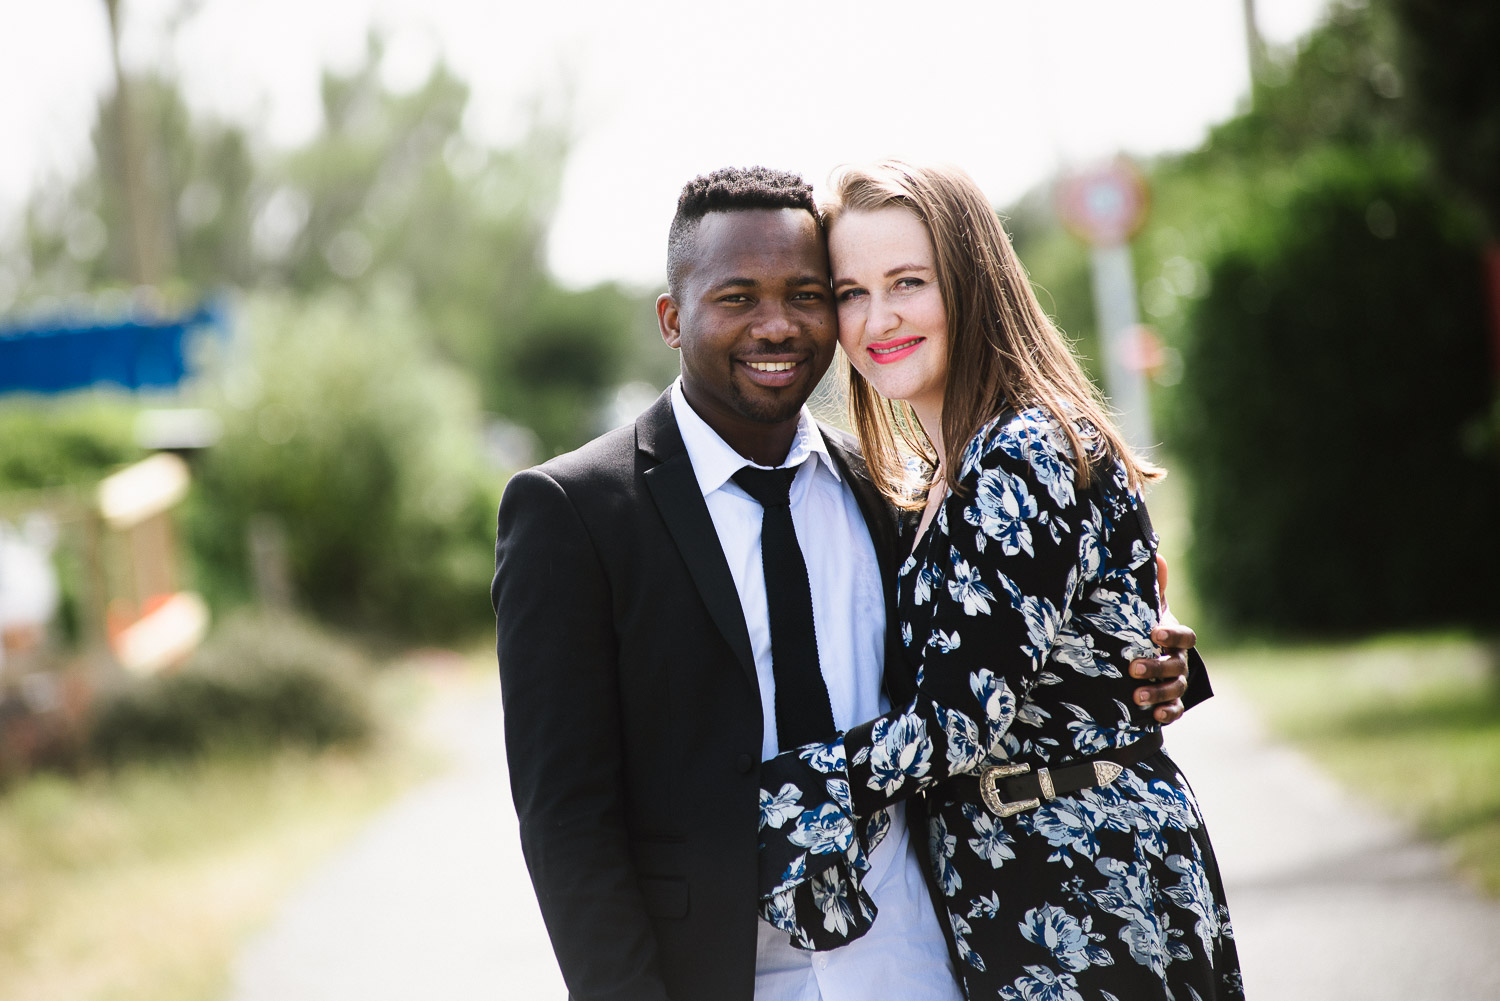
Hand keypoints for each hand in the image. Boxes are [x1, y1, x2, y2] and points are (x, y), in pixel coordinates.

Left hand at [1128, 555, 1195, 724]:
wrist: (1138, 658)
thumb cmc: (1140, 627)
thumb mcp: (1144, 607)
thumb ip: (1151, 586)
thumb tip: (1156, 554)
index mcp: (1174, 637)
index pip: (1185, 636)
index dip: (1172, 635)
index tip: (1153, 633)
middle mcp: (1179, 660)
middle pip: (1177, 665)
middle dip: (1157, 667)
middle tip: (1132, 668)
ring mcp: (1177, 682)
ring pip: (1176, 689)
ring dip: (1158, 692)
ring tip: (1136, 697)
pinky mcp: (1170, 702)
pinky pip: (1176, 710)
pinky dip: (1168, 713)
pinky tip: (1154, 716)